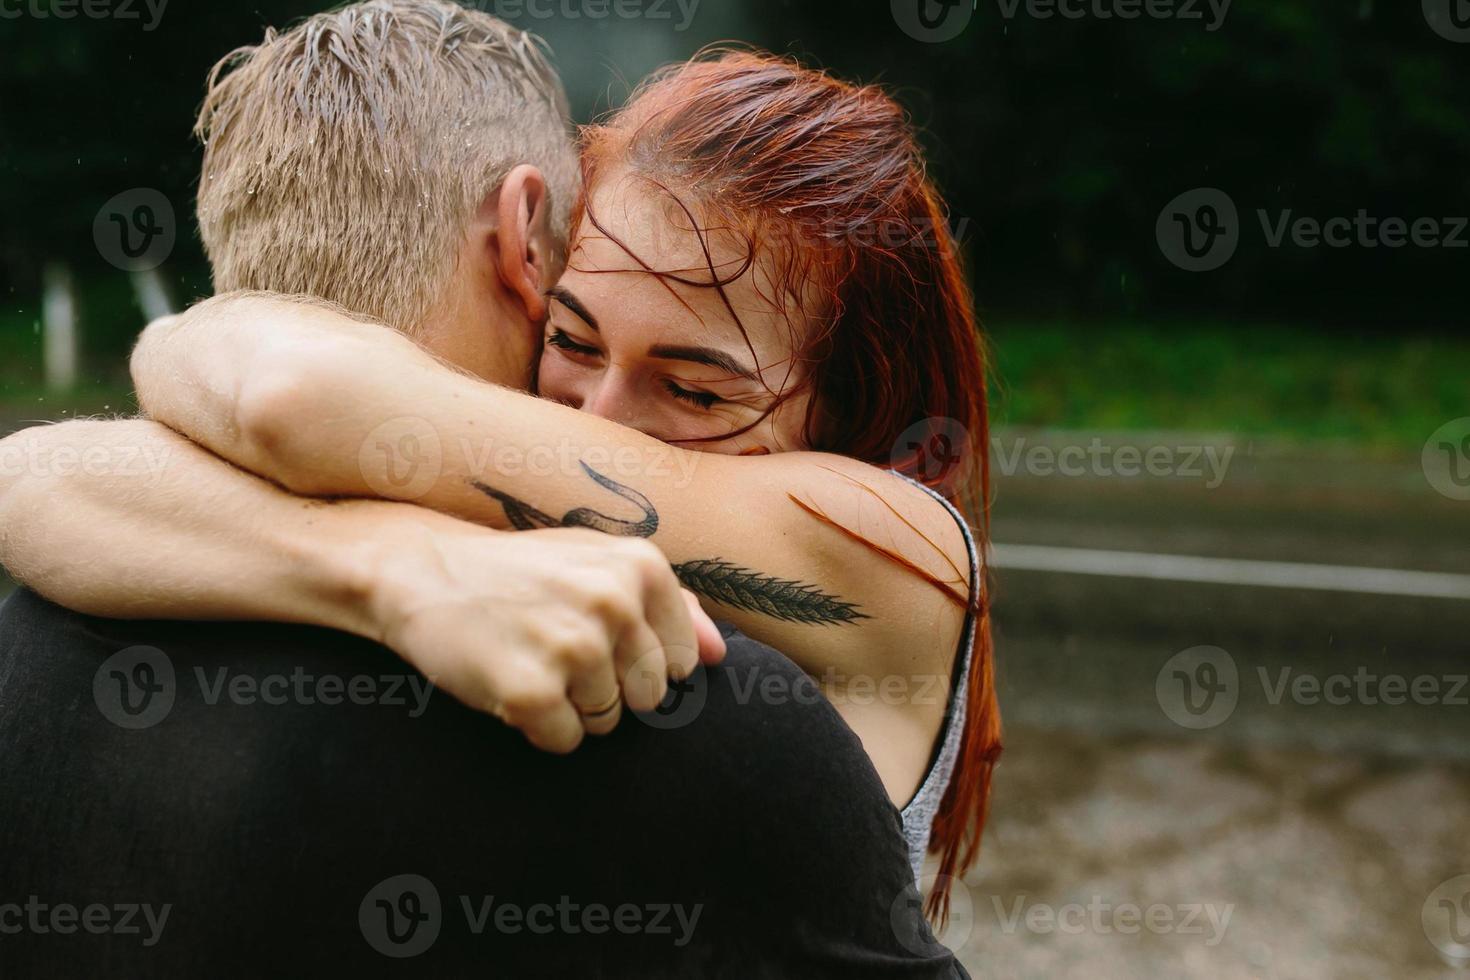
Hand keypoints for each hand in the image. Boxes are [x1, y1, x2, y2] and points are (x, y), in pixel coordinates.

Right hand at [366, 521, 725, 752]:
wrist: (421, 572)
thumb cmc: (520, 574)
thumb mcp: (599, 565)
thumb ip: (671, 606)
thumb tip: (718, 657)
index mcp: (641, 566)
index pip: (677, 662)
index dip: (632, 663)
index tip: (589, 636)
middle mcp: (614, 601)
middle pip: (646, 697)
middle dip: (603, 689)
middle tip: (553, 651)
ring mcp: (574, 646)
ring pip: (606, 722)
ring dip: (567, 707)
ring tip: (529, 659)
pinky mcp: (532, 690)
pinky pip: (564, 742)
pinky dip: (538, 729)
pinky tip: (509, 685)